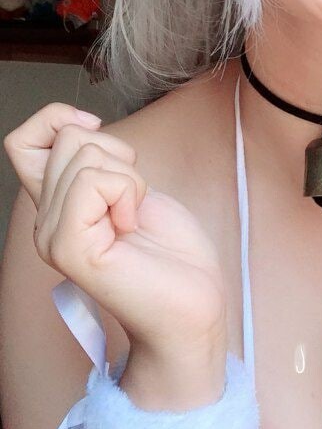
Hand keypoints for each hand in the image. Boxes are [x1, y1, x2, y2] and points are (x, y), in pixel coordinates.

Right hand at [4, 103, 227, 355]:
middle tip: (132, 202)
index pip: (22, 141)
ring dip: (128, 177)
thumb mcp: (129, 188)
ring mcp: (53, 237)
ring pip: (85, 155)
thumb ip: (95, 164)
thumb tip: (76, 124)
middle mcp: (45, 222)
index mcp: (55, 206)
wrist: (191, 309)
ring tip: (133, 218)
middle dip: (118, 155)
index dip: (58, 120)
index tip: (97, 134)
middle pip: (69, 138)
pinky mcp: (70, 249)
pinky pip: (92, 182)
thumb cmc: (170, 254)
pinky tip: (131, 226)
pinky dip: (126, 192)